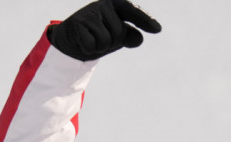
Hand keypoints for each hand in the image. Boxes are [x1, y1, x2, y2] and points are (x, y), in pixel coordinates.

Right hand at [47, 0, 161, 60]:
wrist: (72, 37)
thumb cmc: (101, 34)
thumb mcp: (119, 36)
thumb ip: (130, 36)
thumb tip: (139, 38)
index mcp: (116, 4)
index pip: (132, 11)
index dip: (145, 20)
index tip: (158, 30)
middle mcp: (103, 4)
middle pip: (119, 33)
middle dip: (113, 42)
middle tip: (102, 37)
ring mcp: (89, 12)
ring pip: (106, 41)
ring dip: (101, 47)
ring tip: (93, 39)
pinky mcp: (77, 23)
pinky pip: (92, 45)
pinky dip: (89, 49)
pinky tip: (84, 42)